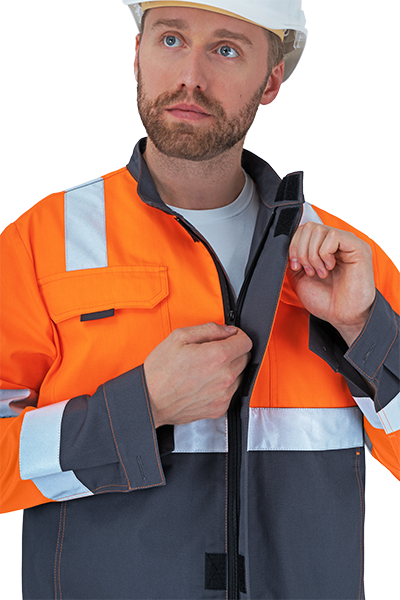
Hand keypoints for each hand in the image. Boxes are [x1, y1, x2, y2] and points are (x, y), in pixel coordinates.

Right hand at [143, 322, 252, 427]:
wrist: (150, 400)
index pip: (246, 342)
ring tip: (206, 369)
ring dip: (229, 369)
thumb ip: (208, 329)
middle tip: (213, 352)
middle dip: (233, 351)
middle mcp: (225, 376)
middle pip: (245, 358)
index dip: (237, 336)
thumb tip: (227, 330)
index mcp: (217, 356)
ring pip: (239, 375)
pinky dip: (222, 386)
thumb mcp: (179, 337)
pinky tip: (205, 383)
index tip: (229, 337)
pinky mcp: (220, 408)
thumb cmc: (160, 371)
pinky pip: (230, 392)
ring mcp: (224, 394)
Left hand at [288, 222, 375, 345]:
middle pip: (309, 227)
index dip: (294, 246)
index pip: (303, 229)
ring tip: (320, 272)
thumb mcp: (299, 277)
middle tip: (309, 271)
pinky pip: (333, 237)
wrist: (341, 317)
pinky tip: (330, 267)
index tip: (296, 267)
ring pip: (319, 230)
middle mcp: (336, 242)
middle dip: (301, 251)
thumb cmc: (326, 300)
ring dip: (313, 255)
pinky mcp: (358, 248)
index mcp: (323, 247)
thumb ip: (293, 259)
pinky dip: (324, 254)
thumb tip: (284, 245)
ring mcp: (348, 243)